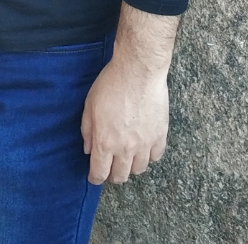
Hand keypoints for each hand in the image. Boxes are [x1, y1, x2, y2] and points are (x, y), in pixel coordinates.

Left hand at [79, 3, 179, 183]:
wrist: (138, 70)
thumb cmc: (111, 84)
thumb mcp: (89, 105)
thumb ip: (87, 130)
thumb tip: (88, 149)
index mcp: (105, 142)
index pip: (99, 174)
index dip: (95, 178)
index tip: (94, 175)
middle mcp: (125, 149)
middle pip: (120, 176)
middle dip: (112, 175)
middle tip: (110, 166)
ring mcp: (144, 144)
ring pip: (138, 169)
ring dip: (131, 166)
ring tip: (127, 157)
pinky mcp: (160, 135)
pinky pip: (155, 157)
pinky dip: (149, 156)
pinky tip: (144, 148)